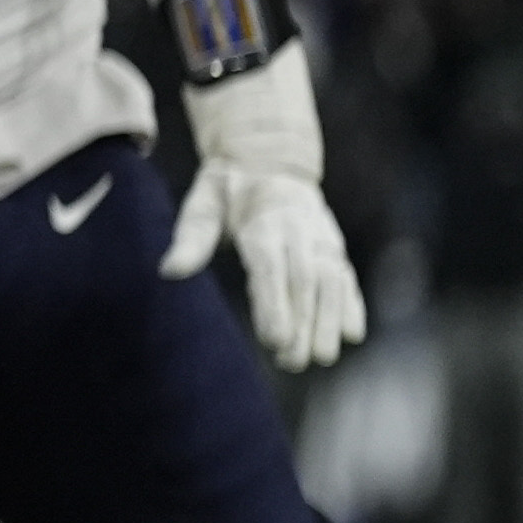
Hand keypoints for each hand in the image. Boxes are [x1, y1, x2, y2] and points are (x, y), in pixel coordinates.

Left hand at [161, 43, 365, 372]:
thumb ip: (190, 237)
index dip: (274, 305)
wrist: (269, 160)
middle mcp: (298, 230)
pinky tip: (352, 334)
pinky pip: (347, 276)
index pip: (270, 268)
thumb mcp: (201, 203)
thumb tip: (170, 271)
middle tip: (294, 362)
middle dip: (303, 323)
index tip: (274, 340)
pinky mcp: (335, 246)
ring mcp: (322, 237)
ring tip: (321, 358)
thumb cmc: (226, 190)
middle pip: (305, 281)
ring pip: (333, 281)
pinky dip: (352, 303)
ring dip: (329, 321)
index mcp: (263, 221)